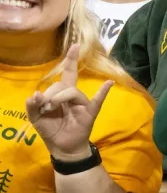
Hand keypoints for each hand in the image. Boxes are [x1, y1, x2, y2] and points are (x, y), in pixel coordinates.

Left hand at [25, 44, 112, 160]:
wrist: (61, 147)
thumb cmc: (50, 130)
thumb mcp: (35, 117)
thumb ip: (32, 105)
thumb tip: (35, 94)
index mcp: (62, 94)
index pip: (67, 73)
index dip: (70, 60)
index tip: (74, 45)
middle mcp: (74, 96)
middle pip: (63, 84)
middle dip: (50, 94)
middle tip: (44, 108)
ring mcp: (83, 104)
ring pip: (72, 92)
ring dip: (58, 99)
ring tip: (51, 109)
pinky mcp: (89, 113)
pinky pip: (97, 101)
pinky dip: (103, 91)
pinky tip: (109, 83)